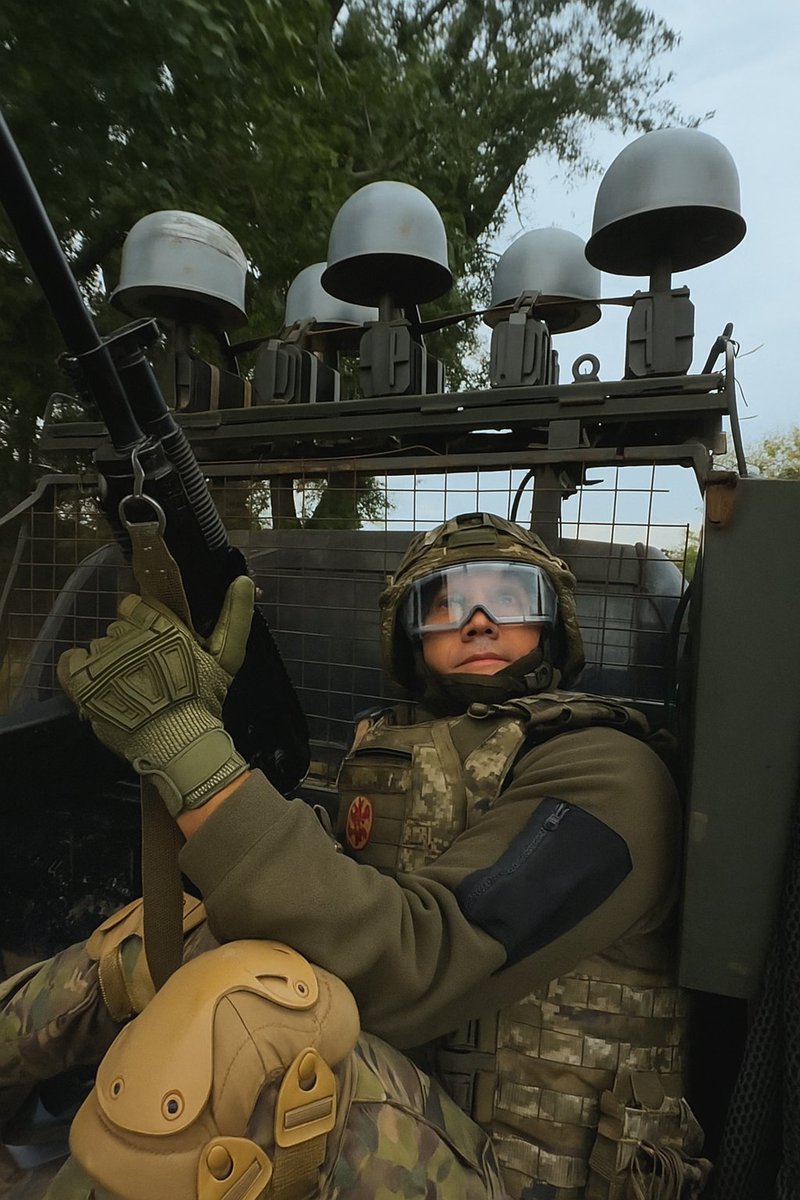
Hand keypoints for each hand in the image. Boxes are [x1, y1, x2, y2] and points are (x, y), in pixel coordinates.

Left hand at [57, 577, 254, 816]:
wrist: (178, 744)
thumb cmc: (204, 701)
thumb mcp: (228, 658)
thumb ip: (236, 616)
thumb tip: (242, 580)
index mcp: (161, 623)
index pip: (132, 605)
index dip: (141, 625)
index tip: (152, 647)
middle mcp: (130, 633)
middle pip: (116, 629)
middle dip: (128, 648)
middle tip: (145, 675)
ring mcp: (105, 656)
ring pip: (97, 647)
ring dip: (106, 664)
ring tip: (125, 689)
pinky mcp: (83, 679)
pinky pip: (70, 660)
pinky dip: (78, 671)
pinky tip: (96, 686)